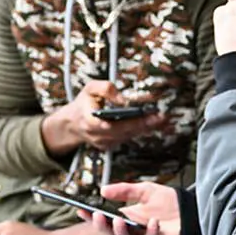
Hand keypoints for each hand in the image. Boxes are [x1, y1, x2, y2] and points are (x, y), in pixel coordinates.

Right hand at [41, 80, 170, 156]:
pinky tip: (154, 124)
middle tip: (160, 117)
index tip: (141, 117)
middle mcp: (97, 136)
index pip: (108, 125)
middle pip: (123, 131)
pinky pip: (128, 138)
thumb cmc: (83, 103)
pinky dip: (140, 131)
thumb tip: (123, 98)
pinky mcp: (110, 146)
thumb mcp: (89, 89)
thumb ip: (105, 88)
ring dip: (146, 128)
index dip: (126, 122)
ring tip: (162, 120)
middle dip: (143, 124)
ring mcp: (104, 143)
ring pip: (128, 136)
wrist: (72, 124)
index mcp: (89, 121)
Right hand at [88, 181, 180, 234]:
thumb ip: (124, 191)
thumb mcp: (144, 191)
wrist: (190, 209)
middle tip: (98, 215)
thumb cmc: (167, 202)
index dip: (91, 217)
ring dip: (121, 232)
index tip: (80, 209)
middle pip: (111, 234)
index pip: (105, 221)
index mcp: (126, 220)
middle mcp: (132, 233)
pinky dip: (151, 232)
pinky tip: (153, 222)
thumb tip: (103, 190)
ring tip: (119, 220)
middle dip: (102, 226)